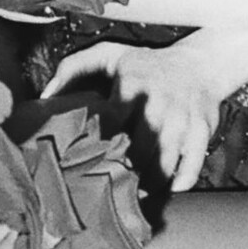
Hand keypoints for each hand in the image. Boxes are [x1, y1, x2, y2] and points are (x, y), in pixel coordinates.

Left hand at [42, 35, 222, 192]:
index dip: (96, 147)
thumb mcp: (110, 55)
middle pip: (137, 151)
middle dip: (122, 173)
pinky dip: (180, 181)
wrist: (201, 62)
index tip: (84, 162)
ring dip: (147, 183)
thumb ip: (73, 68)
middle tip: (108, 188)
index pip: (110, 124)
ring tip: (134, 193)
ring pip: (164, 163)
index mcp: (132, 84)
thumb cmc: (147, 64)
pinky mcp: (203, 129)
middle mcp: (159, 102)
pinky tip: (168, 186)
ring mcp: (183, 117)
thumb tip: (45, 96)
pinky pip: (192, 165)